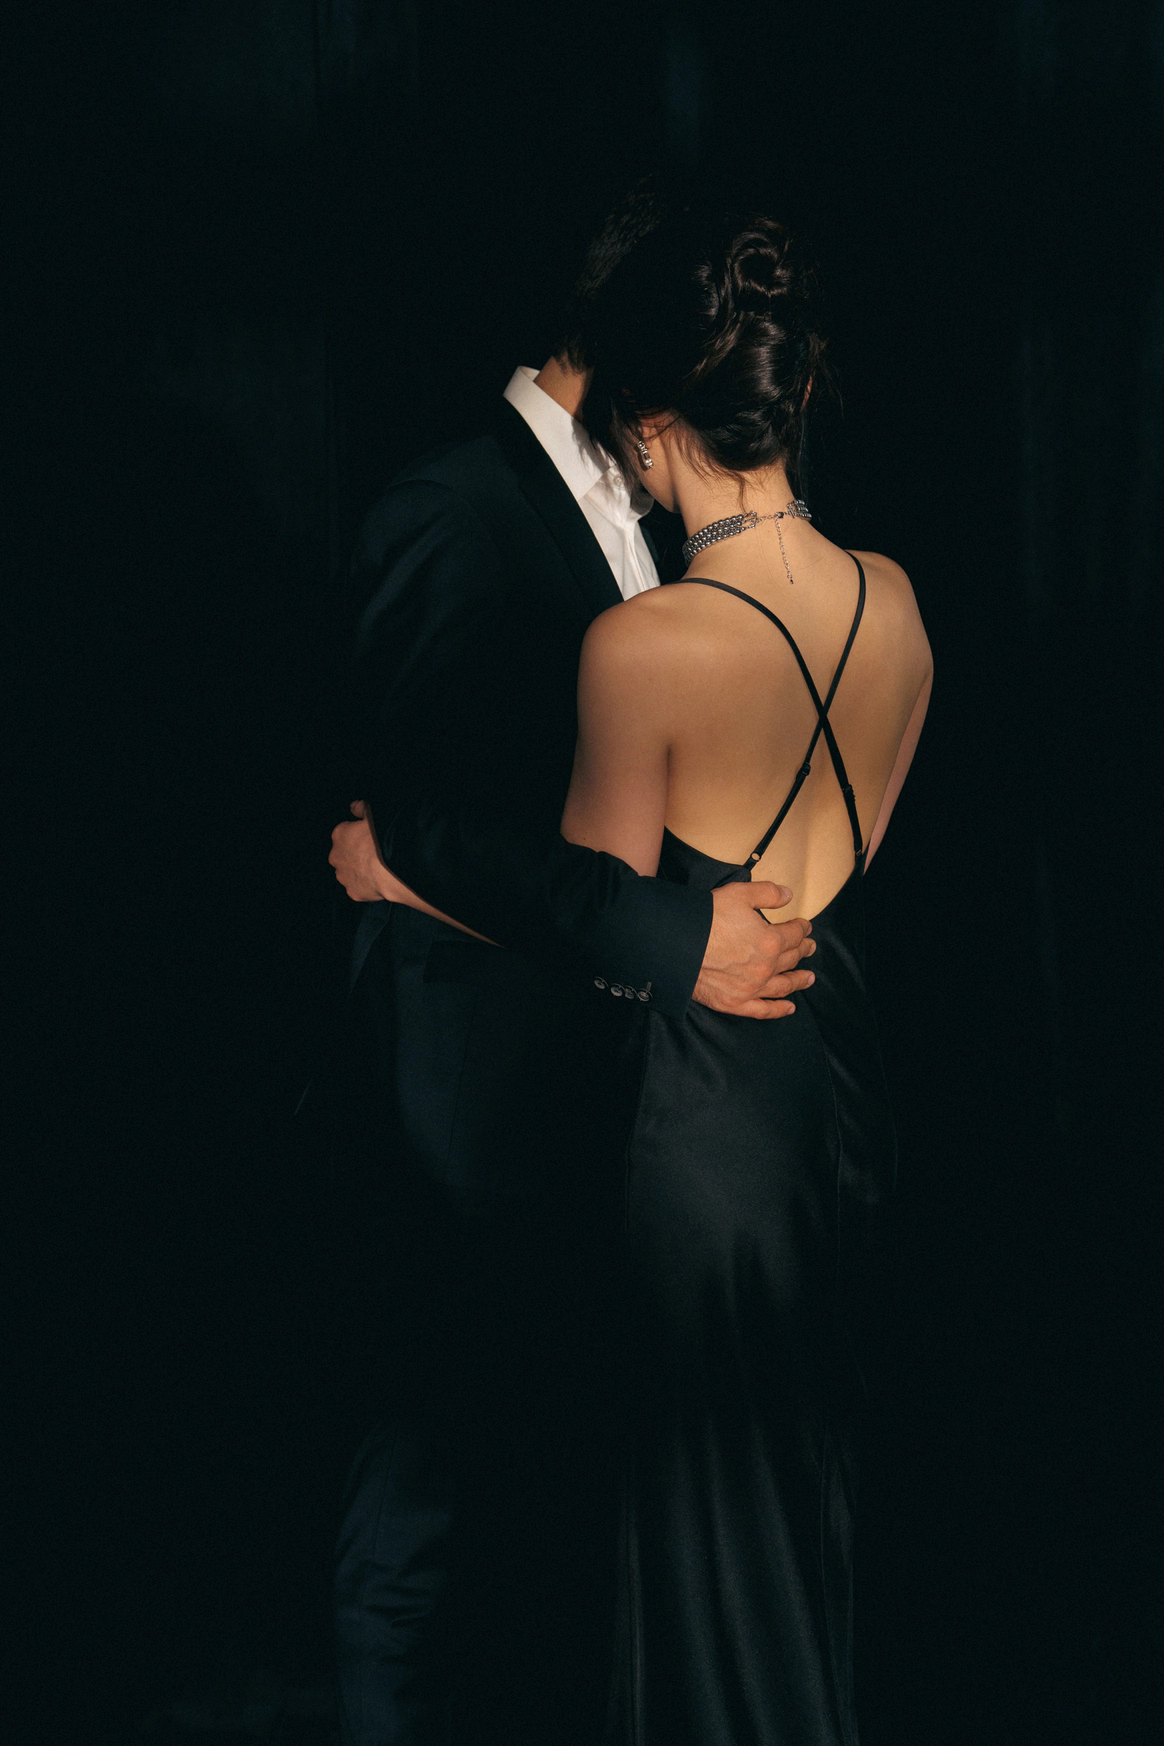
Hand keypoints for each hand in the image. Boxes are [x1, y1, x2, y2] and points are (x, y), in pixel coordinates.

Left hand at [328, 802, 397, 901]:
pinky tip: (379, 880)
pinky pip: (358, 887)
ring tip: (378, 868)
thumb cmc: (383, 839)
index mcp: (339, 834)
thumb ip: (362, 808)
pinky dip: (367, 885)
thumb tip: (354, 806)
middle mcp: (336, 856)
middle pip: (344, 853)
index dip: (359, 834)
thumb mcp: (374, 814)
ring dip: (360, 870)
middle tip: (375, 853)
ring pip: (349, 872)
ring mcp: (343, 875)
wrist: (391, 869)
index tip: (370, 837)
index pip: (345, 832)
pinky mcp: (352, 891)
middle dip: (356, 853)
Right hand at [692, 881, 815, 1018]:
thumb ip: (768, 893)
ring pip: (783, 985)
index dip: (802, 928)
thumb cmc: (706, 918)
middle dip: (803, 951)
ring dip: (799, 981)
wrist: (676, 945)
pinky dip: (778, 1010)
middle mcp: (766, 967)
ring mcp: (752, 988)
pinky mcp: (735, 1003)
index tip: (805, 926)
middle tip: (809, 948)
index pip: (794, 934)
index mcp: (770, 941)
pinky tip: (789, 1008)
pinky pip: (763, 1010)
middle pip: (791, 959)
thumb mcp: (739, 894)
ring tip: (809, 978)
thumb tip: (788, 895)